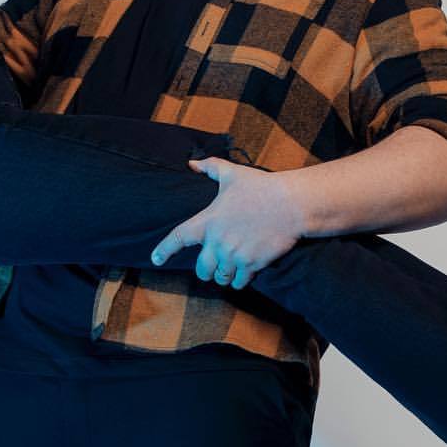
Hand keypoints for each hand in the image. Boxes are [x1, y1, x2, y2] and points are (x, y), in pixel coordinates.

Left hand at [150, 158, 305, 287]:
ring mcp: (234, 255)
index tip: (156, 259)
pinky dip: (241, 281)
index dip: (164, 250)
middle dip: (207, 270)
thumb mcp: (233, 173)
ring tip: (231, 270)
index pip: (177, 238)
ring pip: (221, 278)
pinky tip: (245, 274)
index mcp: (207, 221)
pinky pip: (240, 283)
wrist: (290, 204)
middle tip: (214, 266)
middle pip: (202, 269)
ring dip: (224, 276)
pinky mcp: (252, 264)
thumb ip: (210, 167)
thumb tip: (192, 163)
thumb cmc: (261, 187)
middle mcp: (217, 242)